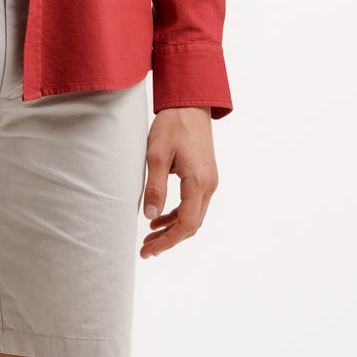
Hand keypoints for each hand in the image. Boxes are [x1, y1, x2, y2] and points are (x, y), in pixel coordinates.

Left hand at [140, 108, 217, 257]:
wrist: (190, 105)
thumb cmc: (173, 126)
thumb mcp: (156, 155)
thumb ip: (155, 187)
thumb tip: (151, 216)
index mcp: (197, 181)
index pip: (186, 224)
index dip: (168, 241)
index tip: (150, 250)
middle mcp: (208, 185)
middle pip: (192, 225)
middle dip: (169, 240)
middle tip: (147, 250)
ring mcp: (209, 181)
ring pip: (194, 216)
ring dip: (173, 229)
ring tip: (150, 237)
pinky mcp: (205, 177)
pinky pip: (194, 205)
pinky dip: (177, 215)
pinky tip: (159, 218)